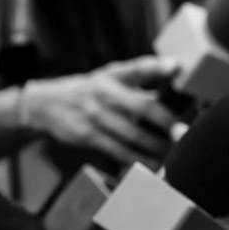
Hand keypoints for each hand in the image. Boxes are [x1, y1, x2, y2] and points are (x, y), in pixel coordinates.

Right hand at [24, 57, 178, 167]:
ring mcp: (94, 115)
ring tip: (173, 152)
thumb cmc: (89, 92)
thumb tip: (174, 94)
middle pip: (140, 106)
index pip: (137, 68)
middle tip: (182, 132)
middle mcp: (104, 92)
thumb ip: (139, 85)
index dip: (156, 66)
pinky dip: (137, 159)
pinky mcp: (87, 135)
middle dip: (165, 121)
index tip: (176, 66)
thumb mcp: (109, 80)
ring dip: (155, 146)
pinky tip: (152, 164)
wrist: (46, 104)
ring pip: (132, 133)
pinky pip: (117, 150)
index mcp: (113, 75)